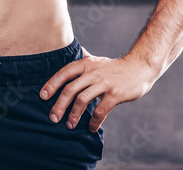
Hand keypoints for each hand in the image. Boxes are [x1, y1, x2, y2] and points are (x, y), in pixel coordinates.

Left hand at [39, 48, 157, 131]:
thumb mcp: (96, 60)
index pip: (64, 73)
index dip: (51, 84)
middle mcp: (93, 72)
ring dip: (74, 115)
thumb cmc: (114, 67)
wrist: (139, 68)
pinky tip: (91, 128)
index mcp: (85, 64)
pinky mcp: (115, 94)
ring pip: (82, 100)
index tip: (43, 96)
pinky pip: (100, 110)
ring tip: (69, 125)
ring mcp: (104, 83)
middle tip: (53, 117)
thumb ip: (82, 60)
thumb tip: (68, 54)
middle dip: (59, 105)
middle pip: (70, 89)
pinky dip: (94, 121)